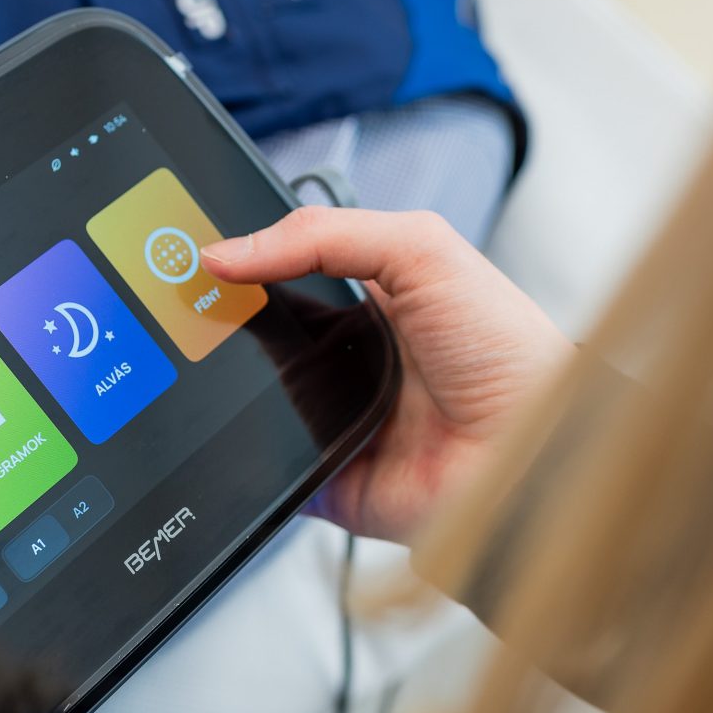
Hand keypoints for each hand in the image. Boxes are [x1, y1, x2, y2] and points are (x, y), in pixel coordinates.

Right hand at [203, 208, 572, 542]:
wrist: (533, 451)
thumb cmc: (506, 349)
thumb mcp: (421, 250)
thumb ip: (323, 235)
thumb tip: (227, 251)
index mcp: (371, 298)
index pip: (286, 269)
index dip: (241, 261)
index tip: (185, 252)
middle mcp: (351, 359)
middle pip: (260, 336)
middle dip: (222, 325)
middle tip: (179, 310)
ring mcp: (337, 421)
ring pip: (253, 401)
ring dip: (229, 389)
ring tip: (196, 365)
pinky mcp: (329, 477)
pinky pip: (269, 468)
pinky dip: (247, 456)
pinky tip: (230, 430)